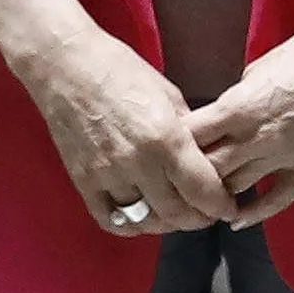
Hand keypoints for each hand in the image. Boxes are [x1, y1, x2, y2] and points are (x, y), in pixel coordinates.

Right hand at [10, 24, 235, 238]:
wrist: (66, 67)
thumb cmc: (120, 70)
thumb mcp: (168, 95)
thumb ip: (188, 130)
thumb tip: (204, 156)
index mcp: (165, 138)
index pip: (202, 189)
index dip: (220, 205)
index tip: (227, 206)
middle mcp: (138, 163)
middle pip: (177, 213)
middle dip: (199, 218)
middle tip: (207, 213)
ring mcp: (108, 176)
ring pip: (145, 221)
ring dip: (166, 224)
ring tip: (178, 215)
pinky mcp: (84, 182)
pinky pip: (111, 219)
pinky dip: (130, 225)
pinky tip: (142, 216)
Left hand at [185, 10, 293, 222]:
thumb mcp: (254, 71)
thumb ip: (233, 102)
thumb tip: (217, 123)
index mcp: (238, 107)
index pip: (189, 138)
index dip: (173, 147)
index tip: (166, 152)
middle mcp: (256, 137)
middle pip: (207, 170)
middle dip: (188, 177)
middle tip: (177, 183)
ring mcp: (283, 156)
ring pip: (235, 189)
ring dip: (217, 195)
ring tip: (201, 201)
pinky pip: (276, 200)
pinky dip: (253, 214)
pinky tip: (237, 220)